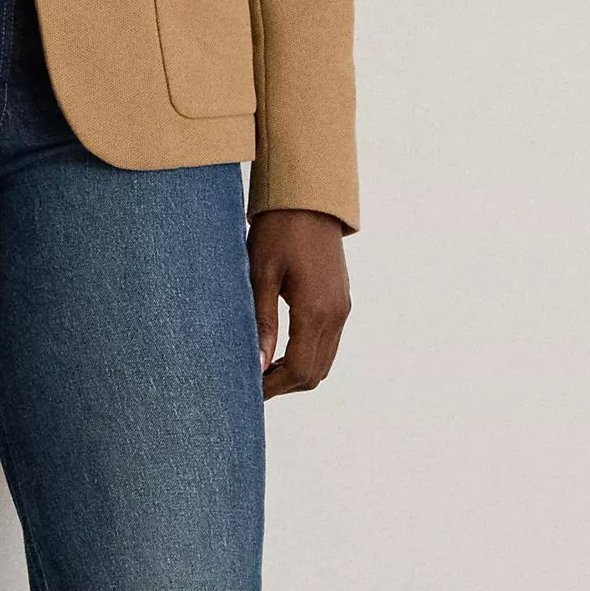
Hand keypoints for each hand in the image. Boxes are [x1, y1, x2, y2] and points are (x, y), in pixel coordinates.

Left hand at [248, 208, 349, 399]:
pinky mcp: (341, 302)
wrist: (309, 200)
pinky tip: (279, 350)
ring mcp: (342, 309)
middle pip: (314, 373)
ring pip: (323, 362)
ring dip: (296, 373)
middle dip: (284, 385)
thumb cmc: (279, 231)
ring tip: (262, 370)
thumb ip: (261, 322)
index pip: (298, 369)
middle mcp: (336, 315)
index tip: (247, 390)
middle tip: (251, 384)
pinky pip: (328, 344)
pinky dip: (306, 357)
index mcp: (316, 310)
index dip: (272, 386)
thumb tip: (257, 364)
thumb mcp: (260, 274)